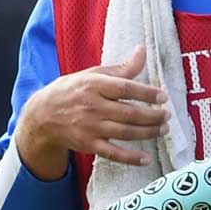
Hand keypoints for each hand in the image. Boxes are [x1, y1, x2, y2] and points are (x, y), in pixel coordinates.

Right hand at [16, 46, 168, 177]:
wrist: (42, 116)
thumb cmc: (72, 91)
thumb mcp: (93, 74)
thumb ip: (121, 68)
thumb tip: (142, 50)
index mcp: (94, 85)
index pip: (125, 88)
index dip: (146, 93)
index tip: (163, 96)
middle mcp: (93, 107)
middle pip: (129, 113)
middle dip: (152, 116)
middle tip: (167, 115)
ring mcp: (90, 128)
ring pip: (125, 132)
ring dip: (148, 132)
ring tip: (163, 129)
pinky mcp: (89, 145)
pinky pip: (113, 153)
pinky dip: (131, 158)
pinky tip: (146, 159)